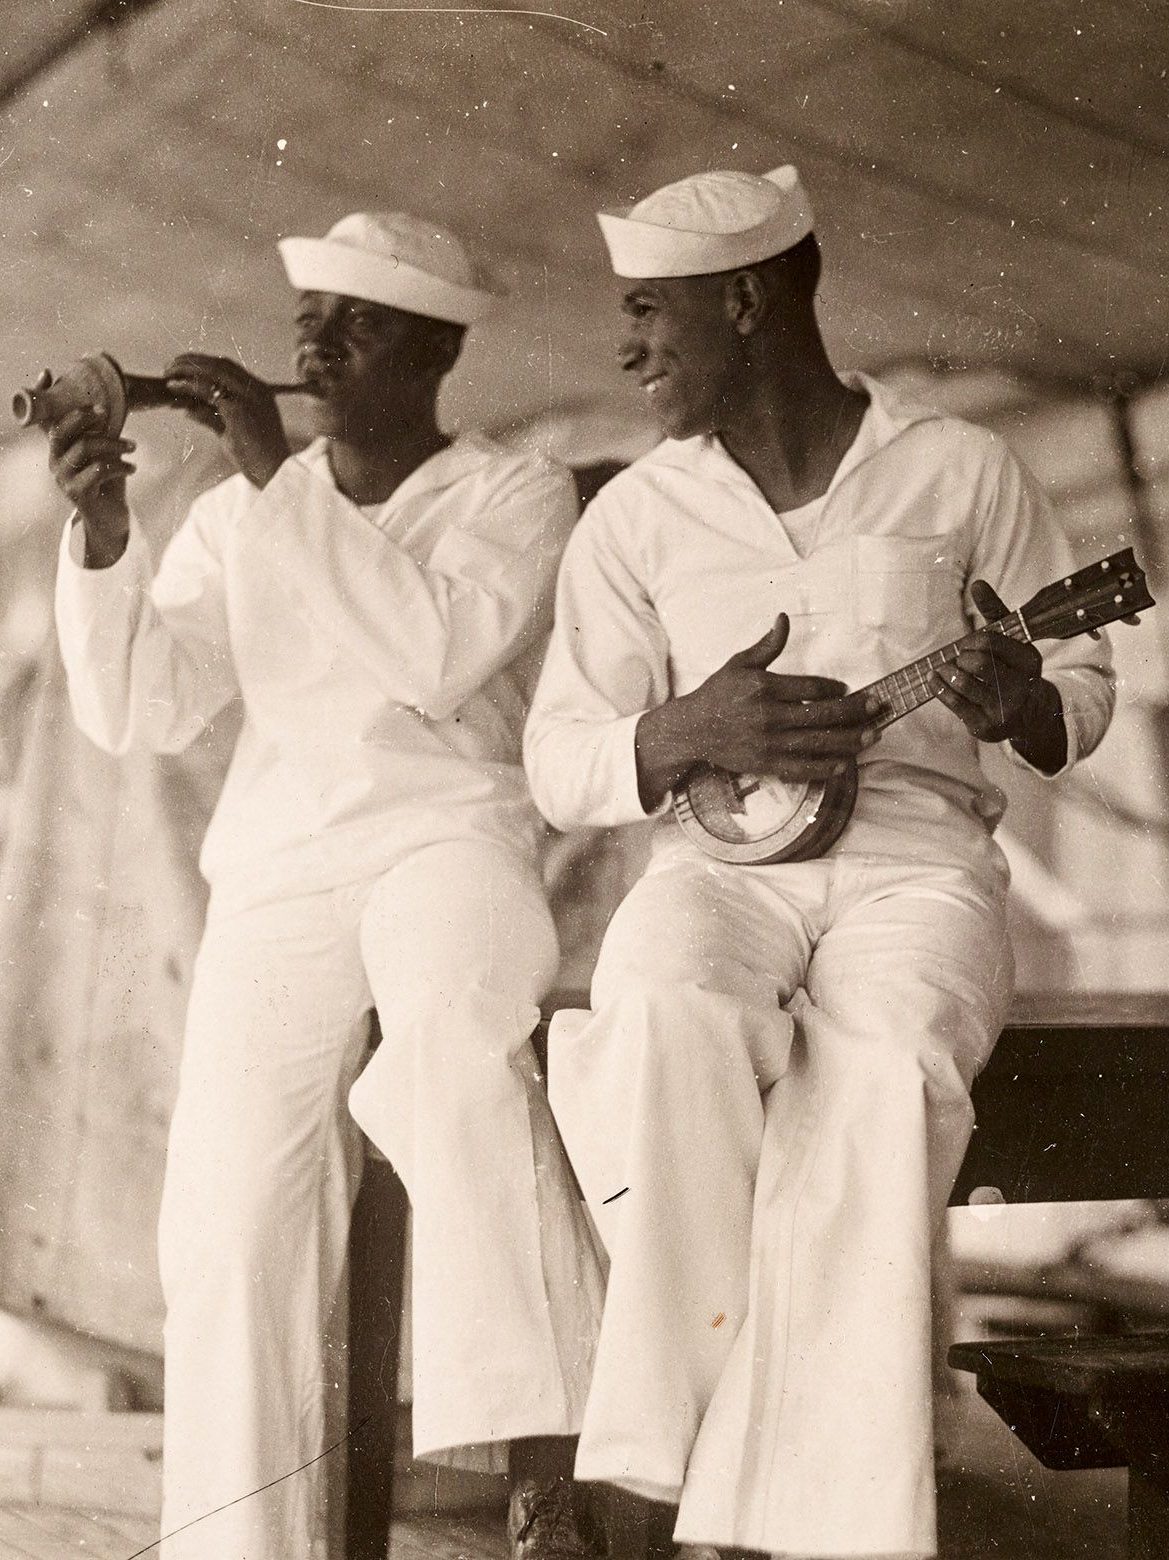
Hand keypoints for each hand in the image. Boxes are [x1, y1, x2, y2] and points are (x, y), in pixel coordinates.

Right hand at [46, 402, 134, 567]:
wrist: (111, 519)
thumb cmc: (107, 482)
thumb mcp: (103, 453)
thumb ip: (99, 432)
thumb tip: (108, 404)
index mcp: (59, 448)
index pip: (45, 420)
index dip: (41, 396)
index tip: (46, 373)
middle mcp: (55, 460)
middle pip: (62, 430)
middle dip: (83, 416)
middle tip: (105, 412)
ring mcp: (63, 478)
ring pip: (85, 448)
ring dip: (113, 444)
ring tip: (133, 448)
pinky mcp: (76, 494)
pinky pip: (98, 470)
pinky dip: (119, 466)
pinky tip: (132, 468)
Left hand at [163, 354, 290, 487]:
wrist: (274, 473)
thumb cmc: (256, 458)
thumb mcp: (232, 433)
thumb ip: (212, 418)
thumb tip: (188, 411)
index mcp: (259, 392)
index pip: (228, 367)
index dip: (203, 363)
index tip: (184, 365)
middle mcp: (255, 389)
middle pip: (218, 364)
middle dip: (191, 361)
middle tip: (170, 366)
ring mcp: (247, 397)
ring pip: (211, 371)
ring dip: (186, 369)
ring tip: (168, 374)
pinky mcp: (237, 409)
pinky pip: (207, 389)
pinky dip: (187, 385)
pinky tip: (173, 387)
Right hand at [635, 613, 881, 810]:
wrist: (693, 729)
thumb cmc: (718, 693)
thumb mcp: (740, 664)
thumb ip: (767, 645)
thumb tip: (784, 618)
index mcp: (764, 687)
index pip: (810, 688)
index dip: (835, 689)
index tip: (851, 690)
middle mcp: (768, 716)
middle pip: (821, 715)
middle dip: (854, 712)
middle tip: (878, 709)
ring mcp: (767, 742)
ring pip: (817, 743)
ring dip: (849, 740)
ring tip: (872, 736)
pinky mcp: (764, 764)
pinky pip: (800, 767)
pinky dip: (823, 767)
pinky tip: (843, 764)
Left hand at [931, 579, 1046, 743]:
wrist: (1027, 715)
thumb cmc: (1011, 668)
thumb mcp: (1011, 640)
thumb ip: (995, 611)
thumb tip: (977, 583)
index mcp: (1029, 661)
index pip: (990, 642)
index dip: (972, 641)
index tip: (968, 644)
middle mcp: (1020, 686)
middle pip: (976, 662)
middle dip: (960, 657)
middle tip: (958, 659)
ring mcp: (1003, 709)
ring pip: (963, 683)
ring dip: (947, 672)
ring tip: (946, 669)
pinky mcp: (985, 726)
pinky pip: (954, 703)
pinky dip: (938, 688)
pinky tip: (935, 680)